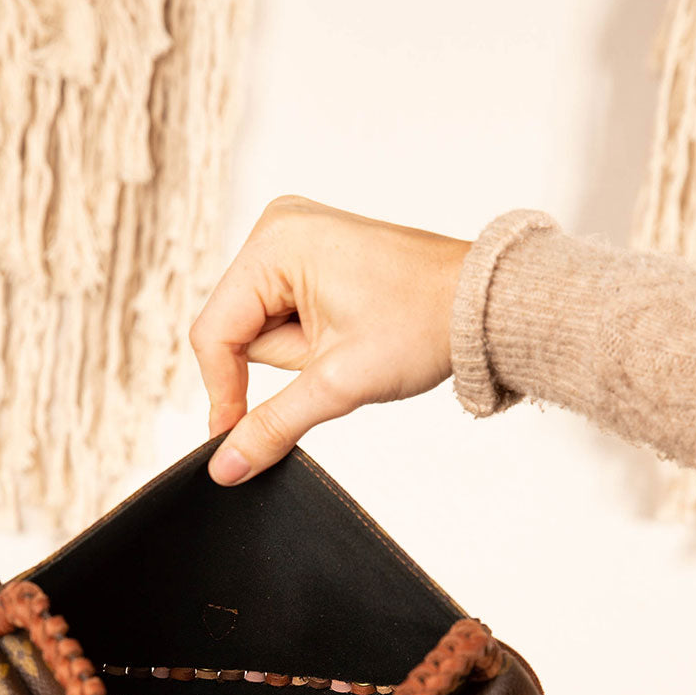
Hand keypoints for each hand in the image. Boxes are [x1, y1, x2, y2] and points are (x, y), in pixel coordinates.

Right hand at [190, 195, 470, 484]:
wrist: (482, 304)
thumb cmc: (424, 322)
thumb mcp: (338, 384)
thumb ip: (272, 425)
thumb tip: (225, 467)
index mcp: (275, 242)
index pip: (213, 333)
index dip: (221, 394)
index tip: (235, 440)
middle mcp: (278, 227)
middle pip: (234, 328)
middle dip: (279, 363)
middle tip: (332, 365)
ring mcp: (296, 237)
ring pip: (259, 325)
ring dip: (296, 353)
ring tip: (349, 344)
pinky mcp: (313, 254)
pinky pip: (282, 312)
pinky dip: (306, 339)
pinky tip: (348, 335)